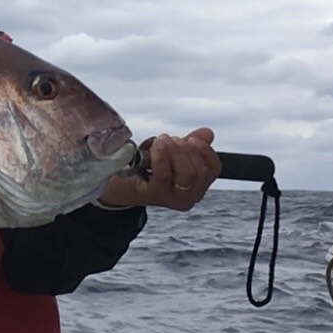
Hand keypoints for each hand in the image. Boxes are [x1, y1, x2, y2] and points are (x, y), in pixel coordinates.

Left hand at [97, 127, 220, 210]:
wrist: (119, 183)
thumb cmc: (146, 169)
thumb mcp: (171, 154)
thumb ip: (190, 144)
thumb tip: (207, 133)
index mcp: (197, 187)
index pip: (214, 168)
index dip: (205, 150)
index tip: (191, 138)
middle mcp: (188, 197)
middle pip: (200, 170)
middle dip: (186, 148)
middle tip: (171, 139)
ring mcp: (172, 198)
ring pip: (186, 172)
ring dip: (175, 150)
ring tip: (162, 141)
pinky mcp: (154, 195)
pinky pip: (164, 174)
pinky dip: (162, 155)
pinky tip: (156, 145)